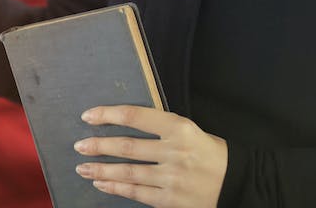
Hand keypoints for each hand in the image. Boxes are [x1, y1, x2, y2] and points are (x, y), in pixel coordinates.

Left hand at [74, 105, 226, 207]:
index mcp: (180, 128)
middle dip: (99, 146)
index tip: (88, 116)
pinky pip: (137, 193)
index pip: (136, 117)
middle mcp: (174, 152)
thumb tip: (123, 125)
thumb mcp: (189, 130)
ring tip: (83, 168)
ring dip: (101, 170)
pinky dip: (116, 188)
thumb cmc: (208, 152)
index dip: (108, 115)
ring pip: (128, 173)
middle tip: (79, 145)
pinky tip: (102, 184)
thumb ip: (161, 128)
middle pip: (127, 147)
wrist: (235, 183)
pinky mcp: (170, 201)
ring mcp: (171, 179)